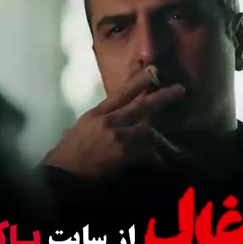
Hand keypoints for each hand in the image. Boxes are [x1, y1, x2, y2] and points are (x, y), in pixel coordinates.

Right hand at [43, 70, 185, 178]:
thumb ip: (96, 123)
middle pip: (140, 106)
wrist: (62, 172)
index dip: (139, 82)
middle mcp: (108, 122)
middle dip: (161, 98)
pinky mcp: (121, 153)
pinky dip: (154, 159)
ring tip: (176, 149)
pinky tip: (161, 164)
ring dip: (161, 140)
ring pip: (147, 131)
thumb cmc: (67, 153)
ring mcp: (115, 137)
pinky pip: (145, 154)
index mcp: (96, 114)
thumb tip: (106, 121)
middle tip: (180, 90)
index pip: (121, 94)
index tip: (154, 71)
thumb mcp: (78, 129)